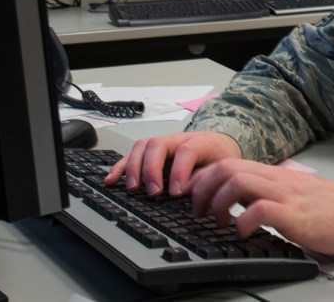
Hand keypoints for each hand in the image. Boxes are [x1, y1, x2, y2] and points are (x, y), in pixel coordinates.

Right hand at [104, 131, 241, 196]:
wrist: (220, 144)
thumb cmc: (219, 158)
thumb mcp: (223, 168)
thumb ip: (209, 178)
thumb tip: (192, 194)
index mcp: (201, 142)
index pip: (187, 151)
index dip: (179, 171)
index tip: (176, 193)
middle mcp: (178, 139)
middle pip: (158, 144)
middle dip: (152, 169)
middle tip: (153, 192)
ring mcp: (163, 143)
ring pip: (142, 146)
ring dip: (134, 167)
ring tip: (132, 188)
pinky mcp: (150, 152)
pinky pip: (131, 154)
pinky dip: (119, 167)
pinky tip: (111, 180)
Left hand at [187, 158, 333, 257]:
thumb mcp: (296, 196)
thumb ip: (270, 195)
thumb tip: (243, 204)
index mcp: (276, 175)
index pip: (231, 163)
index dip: (204, 178)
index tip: (194, 197)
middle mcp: (278, 180)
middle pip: (227, 167)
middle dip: (203, 188)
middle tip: (199, 211)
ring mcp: (286, 196)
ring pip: (237, 181)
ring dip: (218, 202)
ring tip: (219, 222)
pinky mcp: (295, 215)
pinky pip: (260, 210)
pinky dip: (243, 221)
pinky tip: (242, 233)